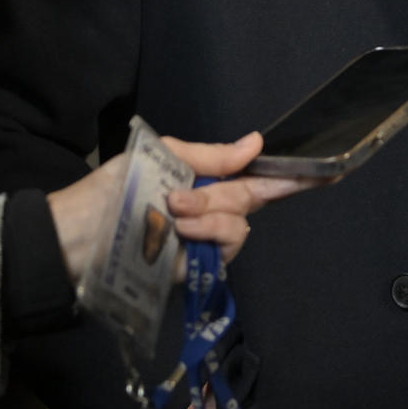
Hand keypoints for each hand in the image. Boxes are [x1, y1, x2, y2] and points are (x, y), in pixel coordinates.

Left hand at [45, 132, 321, 281]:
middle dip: (220, 194)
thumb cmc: (111, 192)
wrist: (78, 238)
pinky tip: (182, 231)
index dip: (292, 174)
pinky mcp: (202, 266)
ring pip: (240, 221)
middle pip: (251, 195)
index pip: (255, 175)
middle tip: (177, 199)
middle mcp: (212, 208)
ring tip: (172, 215)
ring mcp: (208, 239)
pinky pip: (227, 243)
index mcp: (203, 179)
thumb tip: (257, 142)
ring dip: (209, 213)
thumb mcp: (161, 158)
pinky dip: (209, 231)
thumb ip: (211, 156)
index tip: (330, 169)